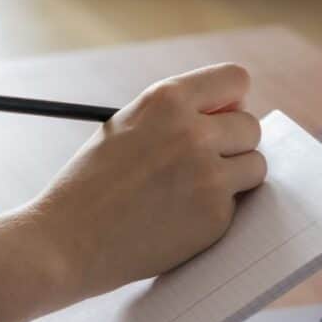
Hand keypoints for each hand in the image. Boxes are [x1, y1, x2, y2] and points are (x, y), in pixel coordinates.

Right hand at [0, 63, 266, 321]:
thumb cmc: (91, 185)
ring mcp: (208, 177)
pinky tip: (178, 219)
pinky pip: (237, 206)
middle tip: (201, 165)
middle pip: (251, 126)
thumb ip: (176, 114)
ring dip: (235, 178)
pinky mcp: (215, 217)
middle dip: (233, 145)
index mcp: (167, 100)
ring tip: (192, 191)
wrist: (66, 242)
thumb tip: (233, 108)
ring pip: (256, 166)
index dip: (231, 101)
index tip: (220, 119)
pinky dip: (216, 213)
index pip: (235, 79)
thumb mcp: (125, 126)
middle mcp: (193, 133)